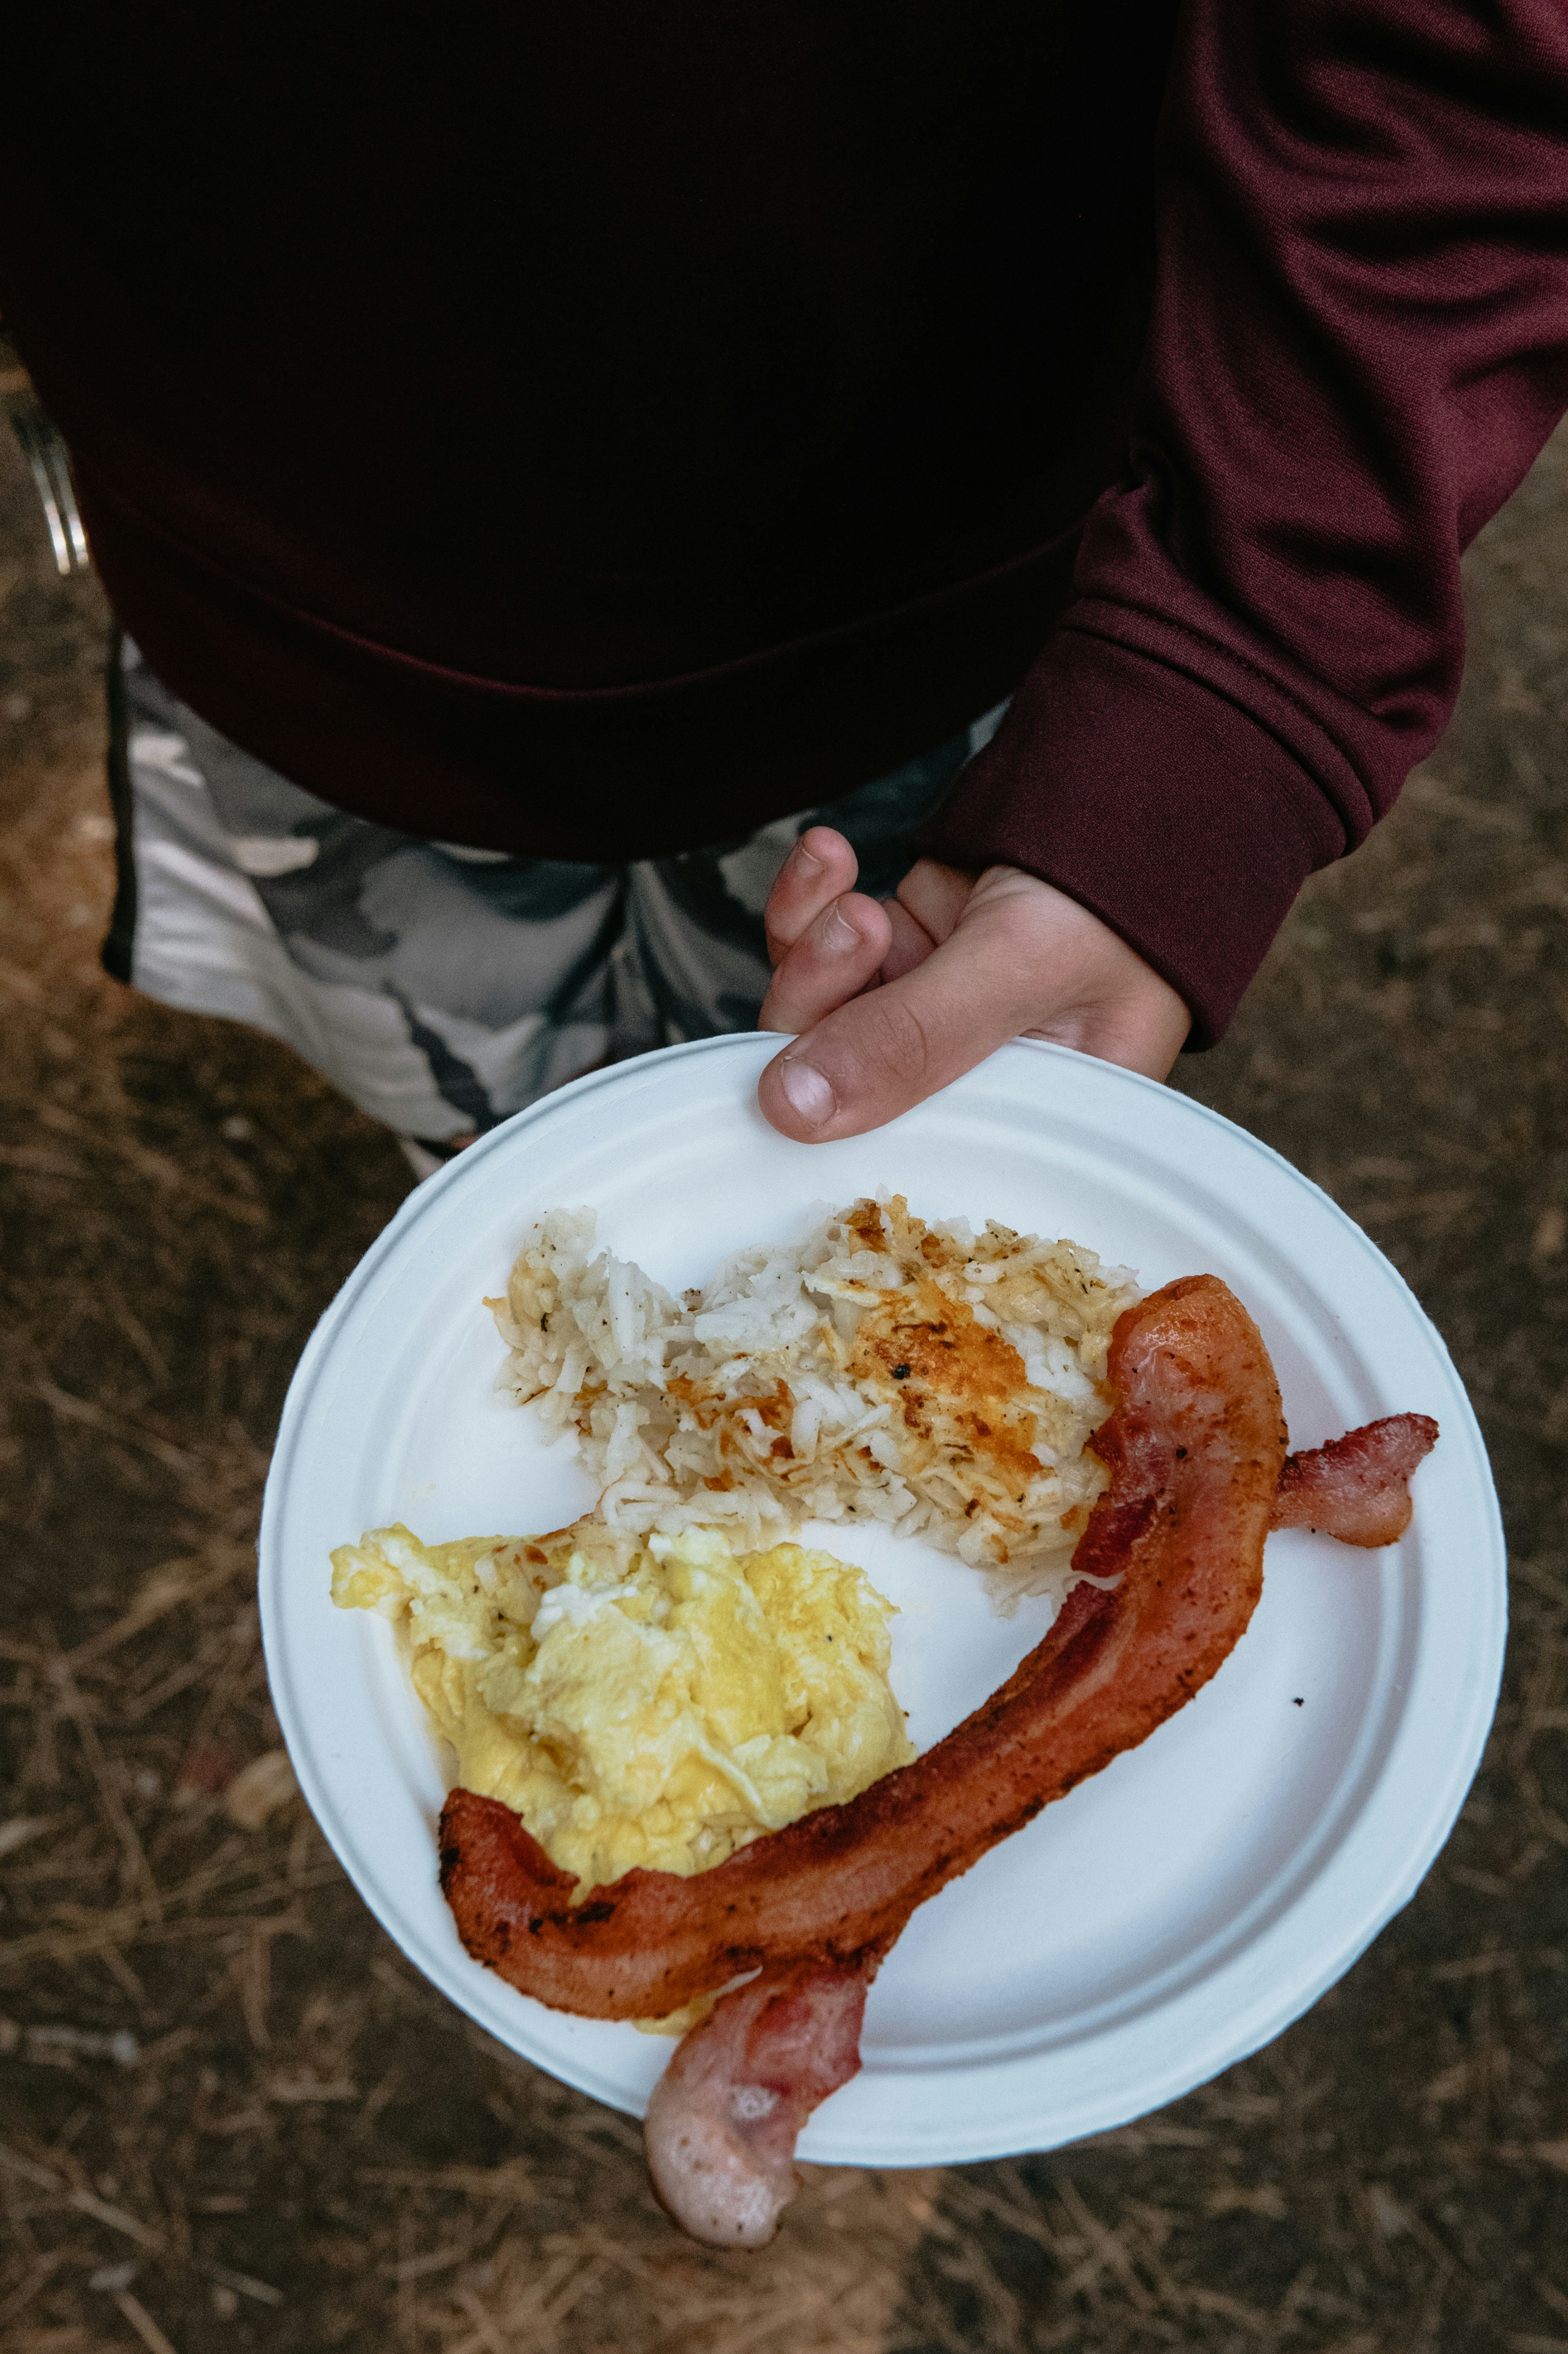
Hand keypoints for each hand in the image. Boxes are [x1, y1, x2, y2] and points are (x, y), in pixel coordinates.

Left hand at [757, 826, 1190, 1140]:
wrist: (1142, 778)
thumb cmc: (1124, 885)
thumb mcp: (1023, 963)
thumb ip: (913, 1038)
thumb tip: (790, 1111)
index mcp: (1035, 1126)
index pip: (909, 1165)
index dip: (836, 1137)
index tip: (787, 1087)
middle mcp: (979, 1084)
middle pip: (848, 1088)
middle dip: (825, 1009)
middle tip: (853, 933)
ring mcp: (937, 1015)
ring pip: (825, 1013)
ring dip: (817, 947)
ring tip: (852, 891)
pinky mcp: (909, 952)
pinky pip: (826, 949)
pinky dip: (813, 902)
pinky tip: (830, 854)